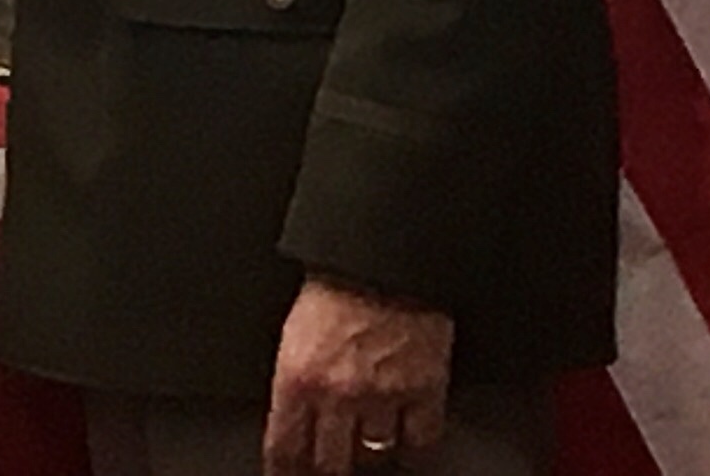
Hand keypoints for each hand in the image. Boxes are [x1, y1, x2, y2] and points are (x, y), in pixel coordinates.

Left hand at [263, 275, 451, 473]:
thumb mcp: (294, 331)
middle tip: (331, 463)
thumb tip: (290, 415)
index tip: (287, 475)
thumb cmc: (335, 281)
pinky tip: (408, 434)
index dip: (285, 470)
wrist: (383, 255)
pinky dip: (415, 441)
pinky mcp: (424, 391)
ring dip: (370, 449)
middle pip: (330, 463)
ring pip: (375, 454)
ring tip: (368, 441)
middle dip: (328, 466)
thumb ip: (294, 378)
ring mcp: (383, 396)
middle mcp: (337, 394)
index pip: (284, 447)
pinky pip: (421, 440)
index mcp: (296, 377)